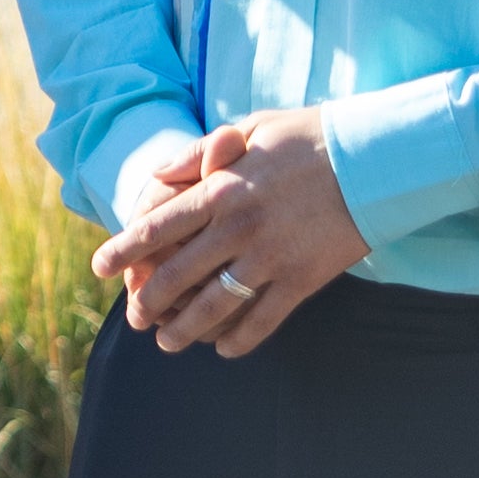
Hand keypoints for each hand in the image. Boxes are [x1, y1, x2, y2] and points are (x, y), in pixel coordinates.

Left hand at [92, 107, 368, 355]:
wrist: (380, 158)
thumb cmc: (312, 137)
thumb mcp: (252, 129)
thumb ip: (202, 154)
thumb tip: (160, 175)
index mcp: (219, 189)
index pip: (156, 228)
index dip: (123, 252)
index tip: (99, 269)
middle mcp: (238, 228)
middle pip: (177, 276)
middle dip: (148, 302)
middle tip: (135, 318)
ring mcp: (271, 258)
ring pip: (214, 307)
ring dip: (185, 330)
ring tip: (167, 343)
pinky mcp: (303, 279)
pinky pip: (262, 320)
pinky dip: (238, 340)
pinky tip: (223, 349)